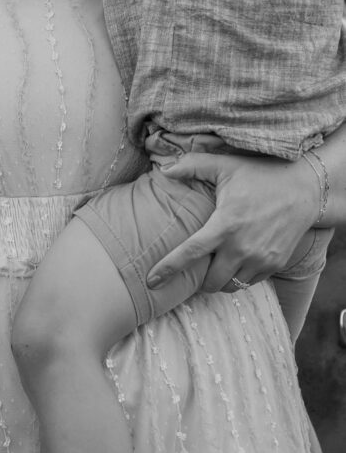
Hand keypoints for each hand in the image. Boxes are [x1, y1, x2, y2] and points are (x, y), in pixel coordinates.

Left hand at [146, 151, 317, 291]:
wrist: (302, 189)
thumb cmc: (259, 175)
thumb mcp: (224, 166)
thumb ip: (191, 166)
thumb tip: (163, 169)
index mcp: (225, 225)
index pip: (190, 253)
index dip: (168, 269)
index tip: (150, 281)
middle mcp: (242, 248)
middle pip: (209, 281)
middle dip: (197, 280)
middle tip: (192, 268)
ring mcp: (260, 259)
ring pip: (229, 286)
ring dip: (217, 281)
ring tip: (212, 266)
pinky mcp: (274, 265)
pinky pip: (249, 282)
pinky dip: (237, 278)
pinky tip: (234, 262)